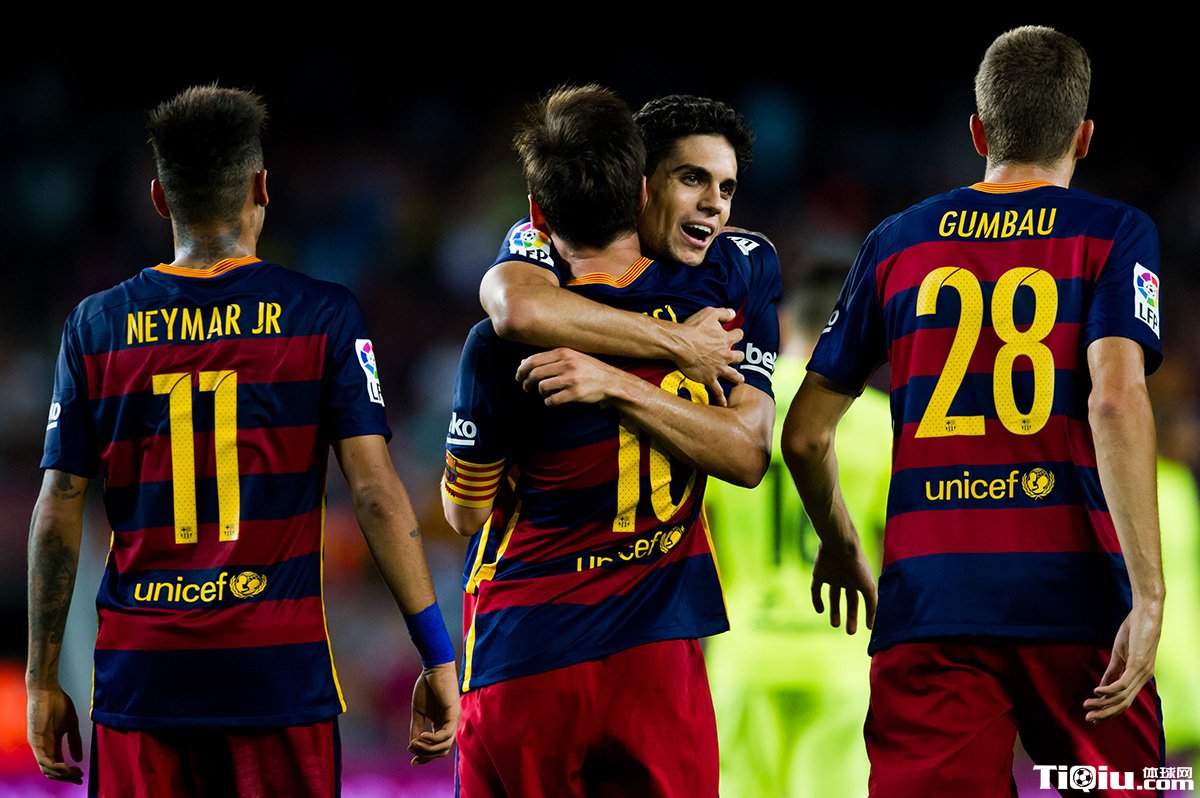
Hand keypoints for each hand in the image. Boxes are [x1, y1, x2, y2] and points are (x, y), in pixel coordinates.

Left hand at [27, 684, 82, 783]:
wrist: (49, 691)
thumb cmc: (60, 705)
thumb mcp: (72, 726)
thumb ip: (75, 742)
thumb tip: (79, 760)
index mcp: (52, 744)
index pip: (58, 764)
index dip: (69, 772)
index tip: (81, 775)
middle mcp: (44, 747)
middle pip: (52, 771)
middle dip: (66, 777)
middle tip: (79, 777)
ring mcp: (38, 745)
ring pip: (46, 769)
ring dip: (61, 774)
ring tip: (73, 773)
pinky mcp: (35, 741)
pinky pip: (43, 760)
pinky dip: (54, 766)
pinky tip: (65, 766)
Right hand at [409, 662, 460, 764]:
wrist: (433, 669)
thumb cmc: (426, 687)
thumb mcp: (418, 712)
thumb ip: (417, 728)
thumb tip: (413, 745)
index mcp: (441, 724)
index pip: (437, 748)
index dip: (425, 757)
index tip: (412, 762)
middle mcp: (450, 724)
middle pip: (441, 751)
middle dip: (425, 754)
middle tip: (412, 748)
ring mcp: (454, 720)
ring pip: (444, 746)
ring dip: (428, 749)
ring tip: (414, 743)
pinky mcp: (454, 714)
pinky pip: (445, 735)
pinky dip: (433, 740)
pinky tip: (422, 736)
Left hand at [517, 349, 618, 405]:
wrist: (610, 381)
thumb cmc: (588, 369)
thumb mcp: (571, 357)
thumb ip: (549, 358)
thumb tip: (524, 361)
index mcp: (564, 353)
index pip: (534, 360)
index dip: (522, 369)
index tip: (519, 376)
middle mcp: (567, 364)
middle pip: (535, 373)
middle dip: (526, 381)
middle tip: (525, 387)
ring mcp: (571, 379)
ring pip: (542, 386)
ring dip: (539, 392)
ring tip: (543, 393)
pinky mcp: (575, 393)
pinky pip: (552, 399)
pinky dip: (548, 402)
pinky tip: (551, 400)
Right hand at [670, 307, 743, 407]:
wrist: (680, 345)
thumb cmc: (693, 328)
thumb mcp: (709, 313)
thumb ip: (724, 313)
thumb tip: (734, 313)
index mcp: (726, 339)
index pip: (738, 335)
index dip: (737, 333)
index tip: (735, 333)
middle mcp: (726, 355)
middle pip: (739, 356)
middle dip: (738, 356)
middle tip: (737, 357)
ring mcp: (719, 368)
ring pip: (733, 375)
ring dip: (737, 377)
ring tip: (740, 380)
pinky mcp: (709, 378)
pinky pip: (717, 390)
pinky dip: (720, 398)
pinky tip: (724, 404)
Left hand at [811, 539, 876, 634]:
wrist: (839, 545)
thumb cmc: (857, 566)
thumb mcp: (868, 587)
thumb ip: (872, 605)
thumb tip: (873, 625)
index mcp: (860, 580)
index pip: (863, 600)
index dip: (866, 613)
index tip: (867, 627)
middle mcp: (847, 579)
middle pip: (849, 601)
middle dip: (850, 616)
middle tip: (850, 632)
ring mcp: (832, 576)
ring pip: (833, 596)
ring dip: (834, 611)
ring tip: (835, 625)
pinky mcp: (819, 574)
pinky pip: (816, 589)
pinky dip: (817, 601)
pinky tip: (820, 610)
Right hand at [1083, 603, 1161, 722]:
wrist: (1146, 614)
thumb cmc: (1134, 630)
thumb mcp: (1120, 653)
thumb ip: (1112, 670)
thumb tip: (1102, 687)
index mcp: (1140, 676)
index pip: (1125, 700)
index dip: (1109, 710)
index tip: (1093, 715)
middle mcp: (1144, 678)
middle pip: (1124, 704)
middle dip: (1105, 713)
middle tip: (1088, 718)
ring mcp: (1142, 673)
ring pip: (1123, 698)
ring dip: (1103, 704)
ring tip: (1087, 706)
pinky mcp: (1138, 665)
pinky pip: (1122, 684)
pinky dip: (1108, 690)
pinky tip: (1096, 691)